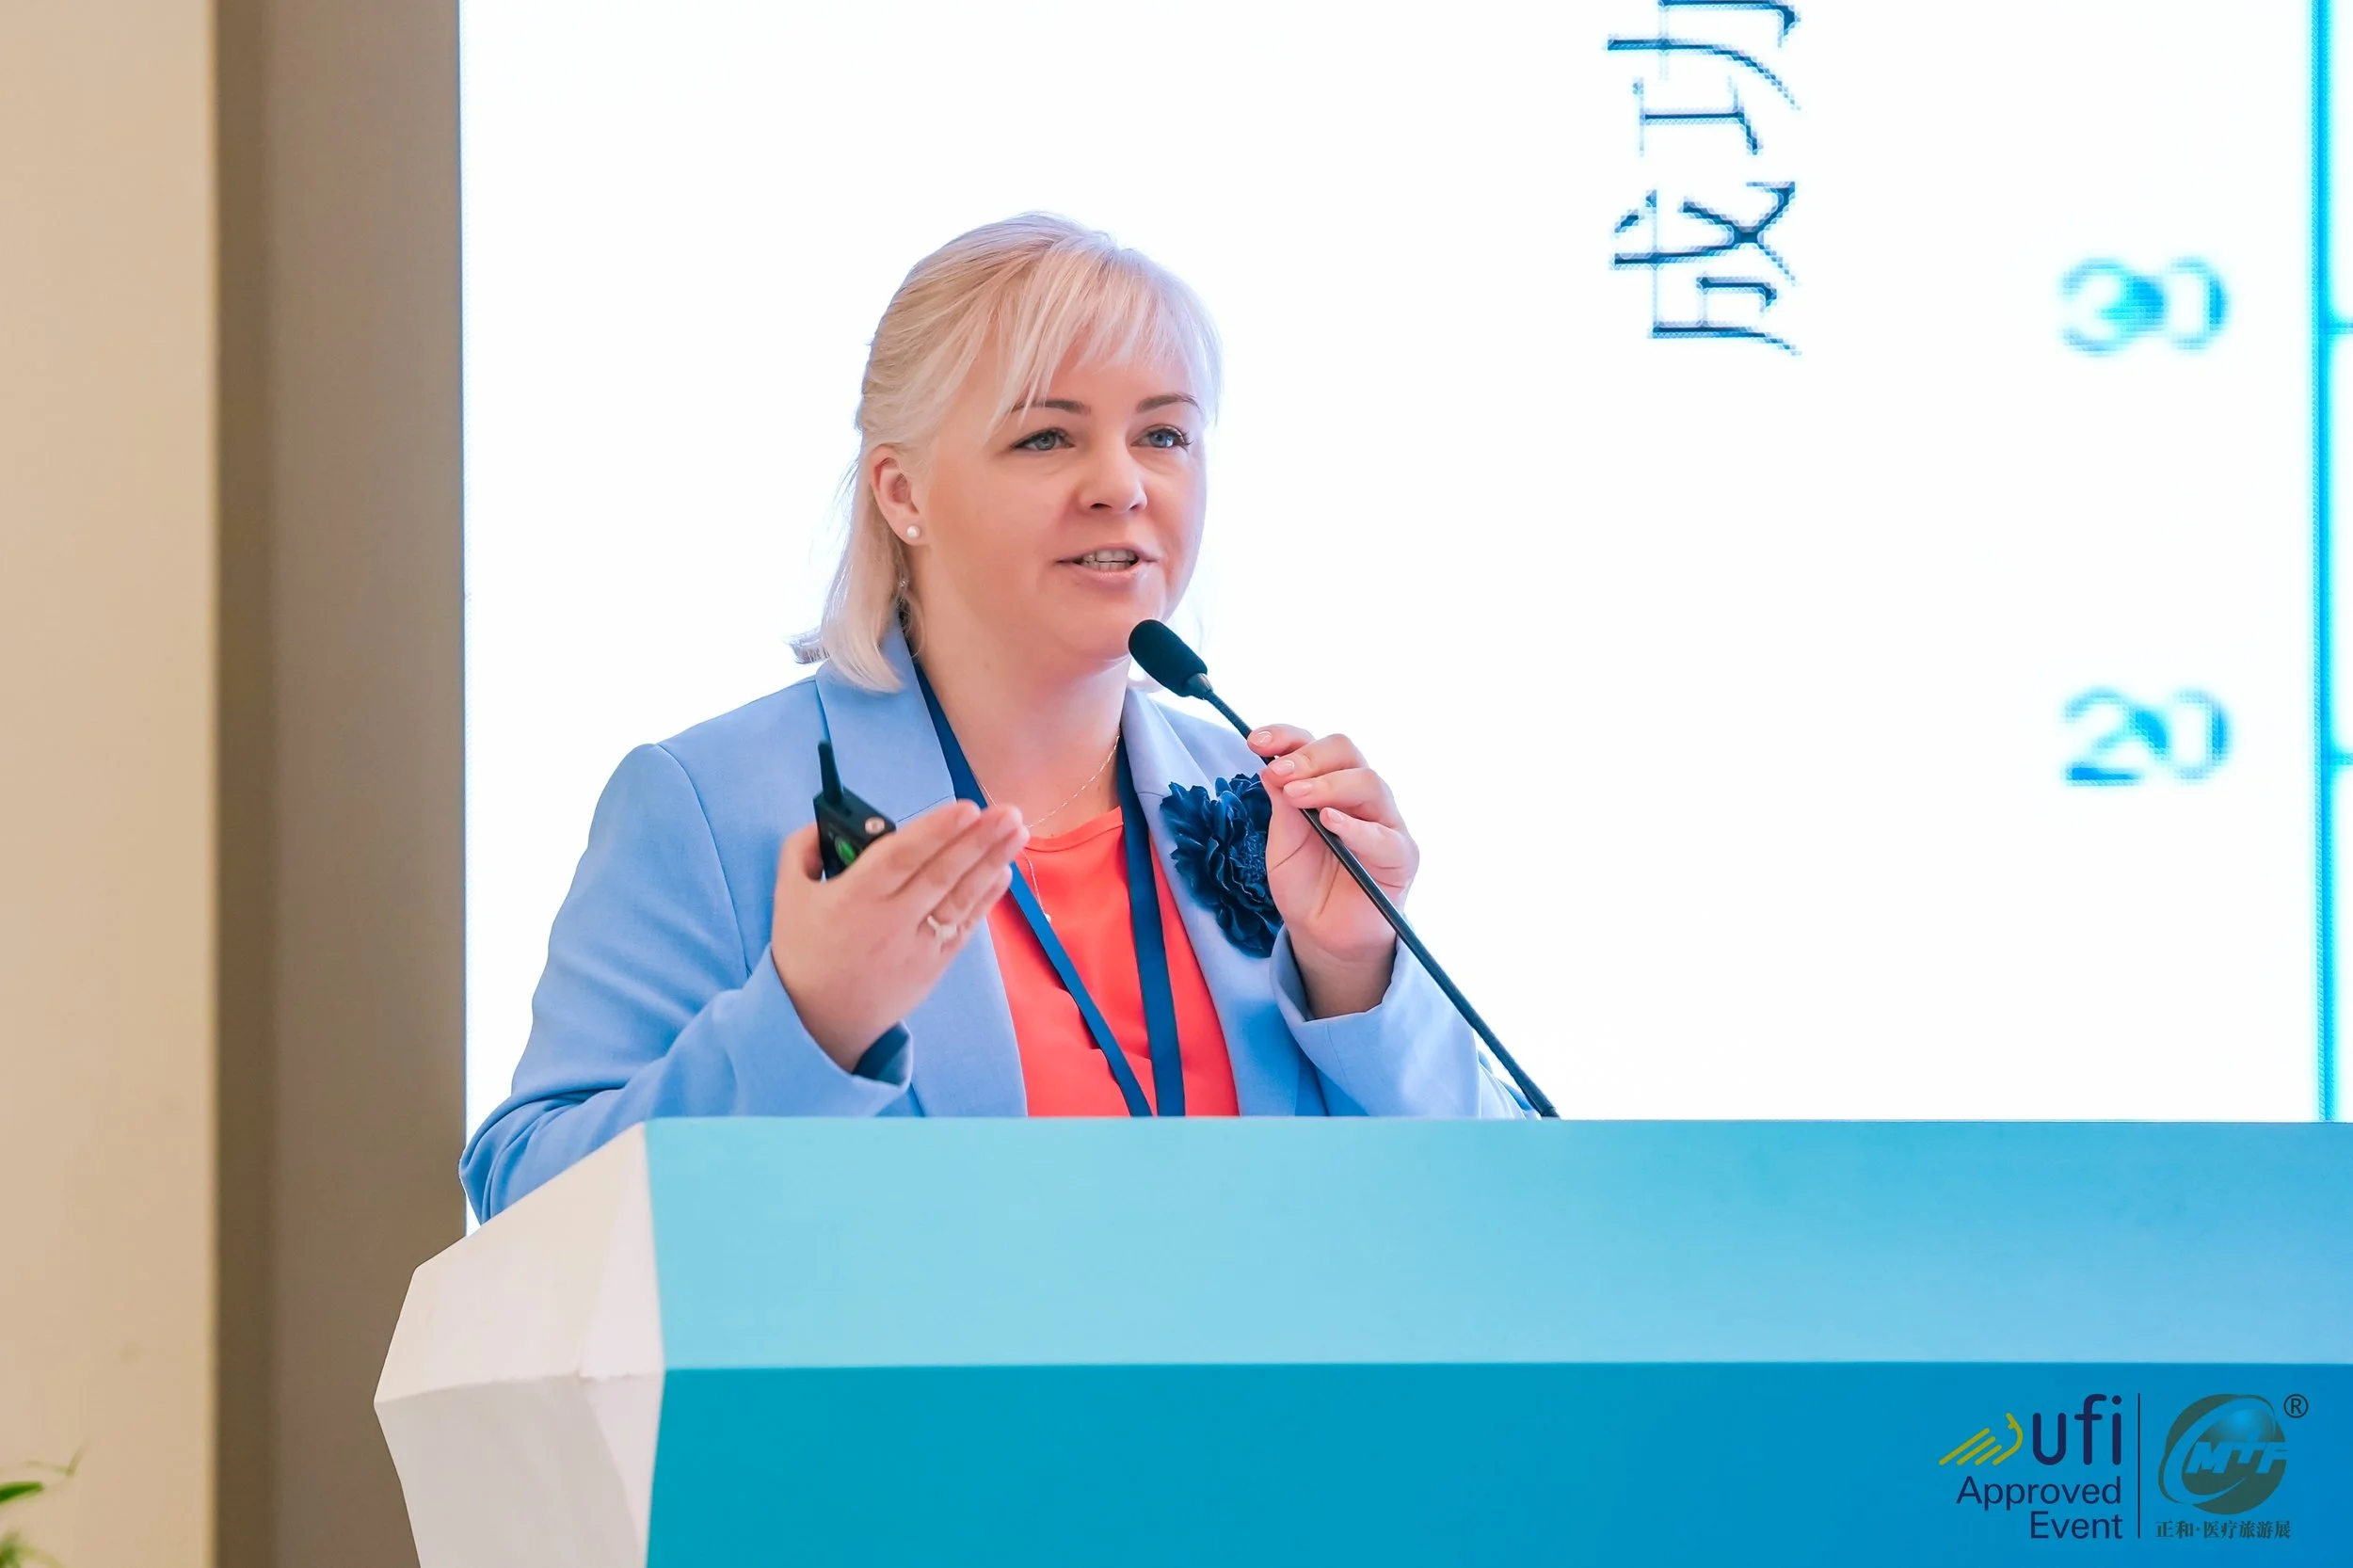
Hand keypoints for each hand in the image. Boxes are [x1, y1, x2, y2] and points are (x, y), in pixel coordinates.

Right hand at [769, 799, 1027, 1069]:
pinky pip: (964, 925)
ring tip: (1017, 832)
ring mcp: (918, 944)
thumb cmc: (805, 952)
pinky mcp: (934, 963)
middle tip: (1008, 812)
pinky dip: (985, 898)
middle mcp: (891, 920)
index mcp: (854, 898)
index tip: (966, 809)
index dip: (935, 832)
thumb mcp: (788, 896)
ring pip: (959, 897)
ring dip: (991, 862)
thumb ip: (800, 850)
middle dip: (978, 840)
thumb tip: (824, 822)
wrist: (822, 1021)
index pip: (901, 858)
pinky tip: (1003, 871)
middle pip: (940, 874)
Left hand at [1249, 725, 1414, 1017]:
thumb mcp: (1282, 844)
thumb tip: (1271, 767)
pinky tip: (1329, 821)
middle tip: (1278, 774)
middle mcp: (1361, 796)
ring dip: (1327, 785)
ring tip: (1295, 796)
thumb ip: (1282, 808)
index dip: (1287, 736)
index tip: (1255, 742)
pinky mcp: (1400, 855)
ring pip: (1368, 782)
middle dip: (1308, 756)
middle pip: (1347, 752)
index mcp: (1330, 785)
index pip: (1315, 745)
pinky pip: (1383, 835)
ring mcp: (1385, 822)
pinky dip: (1355, 825)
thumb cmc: (1305, 885)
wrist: (1323, 936)